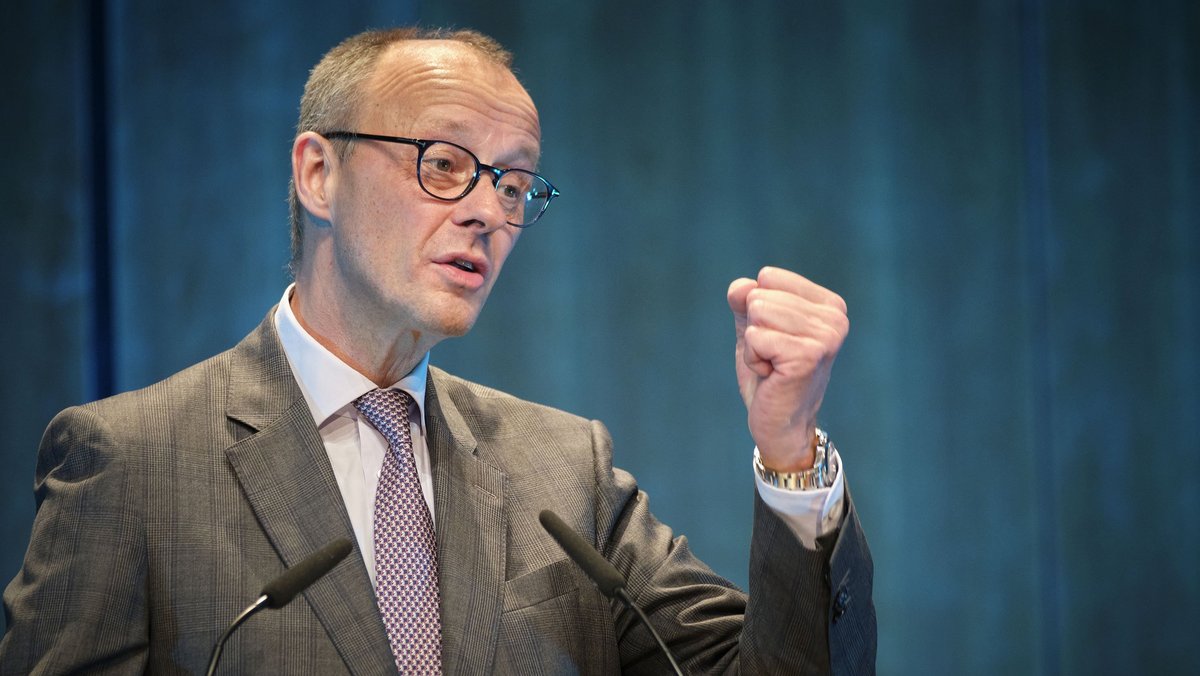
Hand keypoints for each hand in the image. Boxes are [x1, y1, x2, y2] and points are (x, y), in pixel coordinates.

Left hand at [727, 267, 847, 470]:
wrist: (781, 424)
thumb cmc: (769, 375)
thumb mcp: (755, 327)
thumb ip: (745, 300)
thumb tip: (741, 287)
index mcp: (829, 304)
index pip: (768, 277)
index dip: (758, 311)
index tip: (775, 341)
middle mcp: (835, 317)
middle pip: (759, 295)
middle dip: (755, 329)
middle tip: (774, 357)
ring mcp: (825, 336)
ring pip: (757, 312)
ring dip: (754, 345)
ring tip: (773, 366)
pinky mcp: (807, 355)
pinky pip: (755, 337)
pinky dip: (754, 359)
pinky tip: (772, 376)